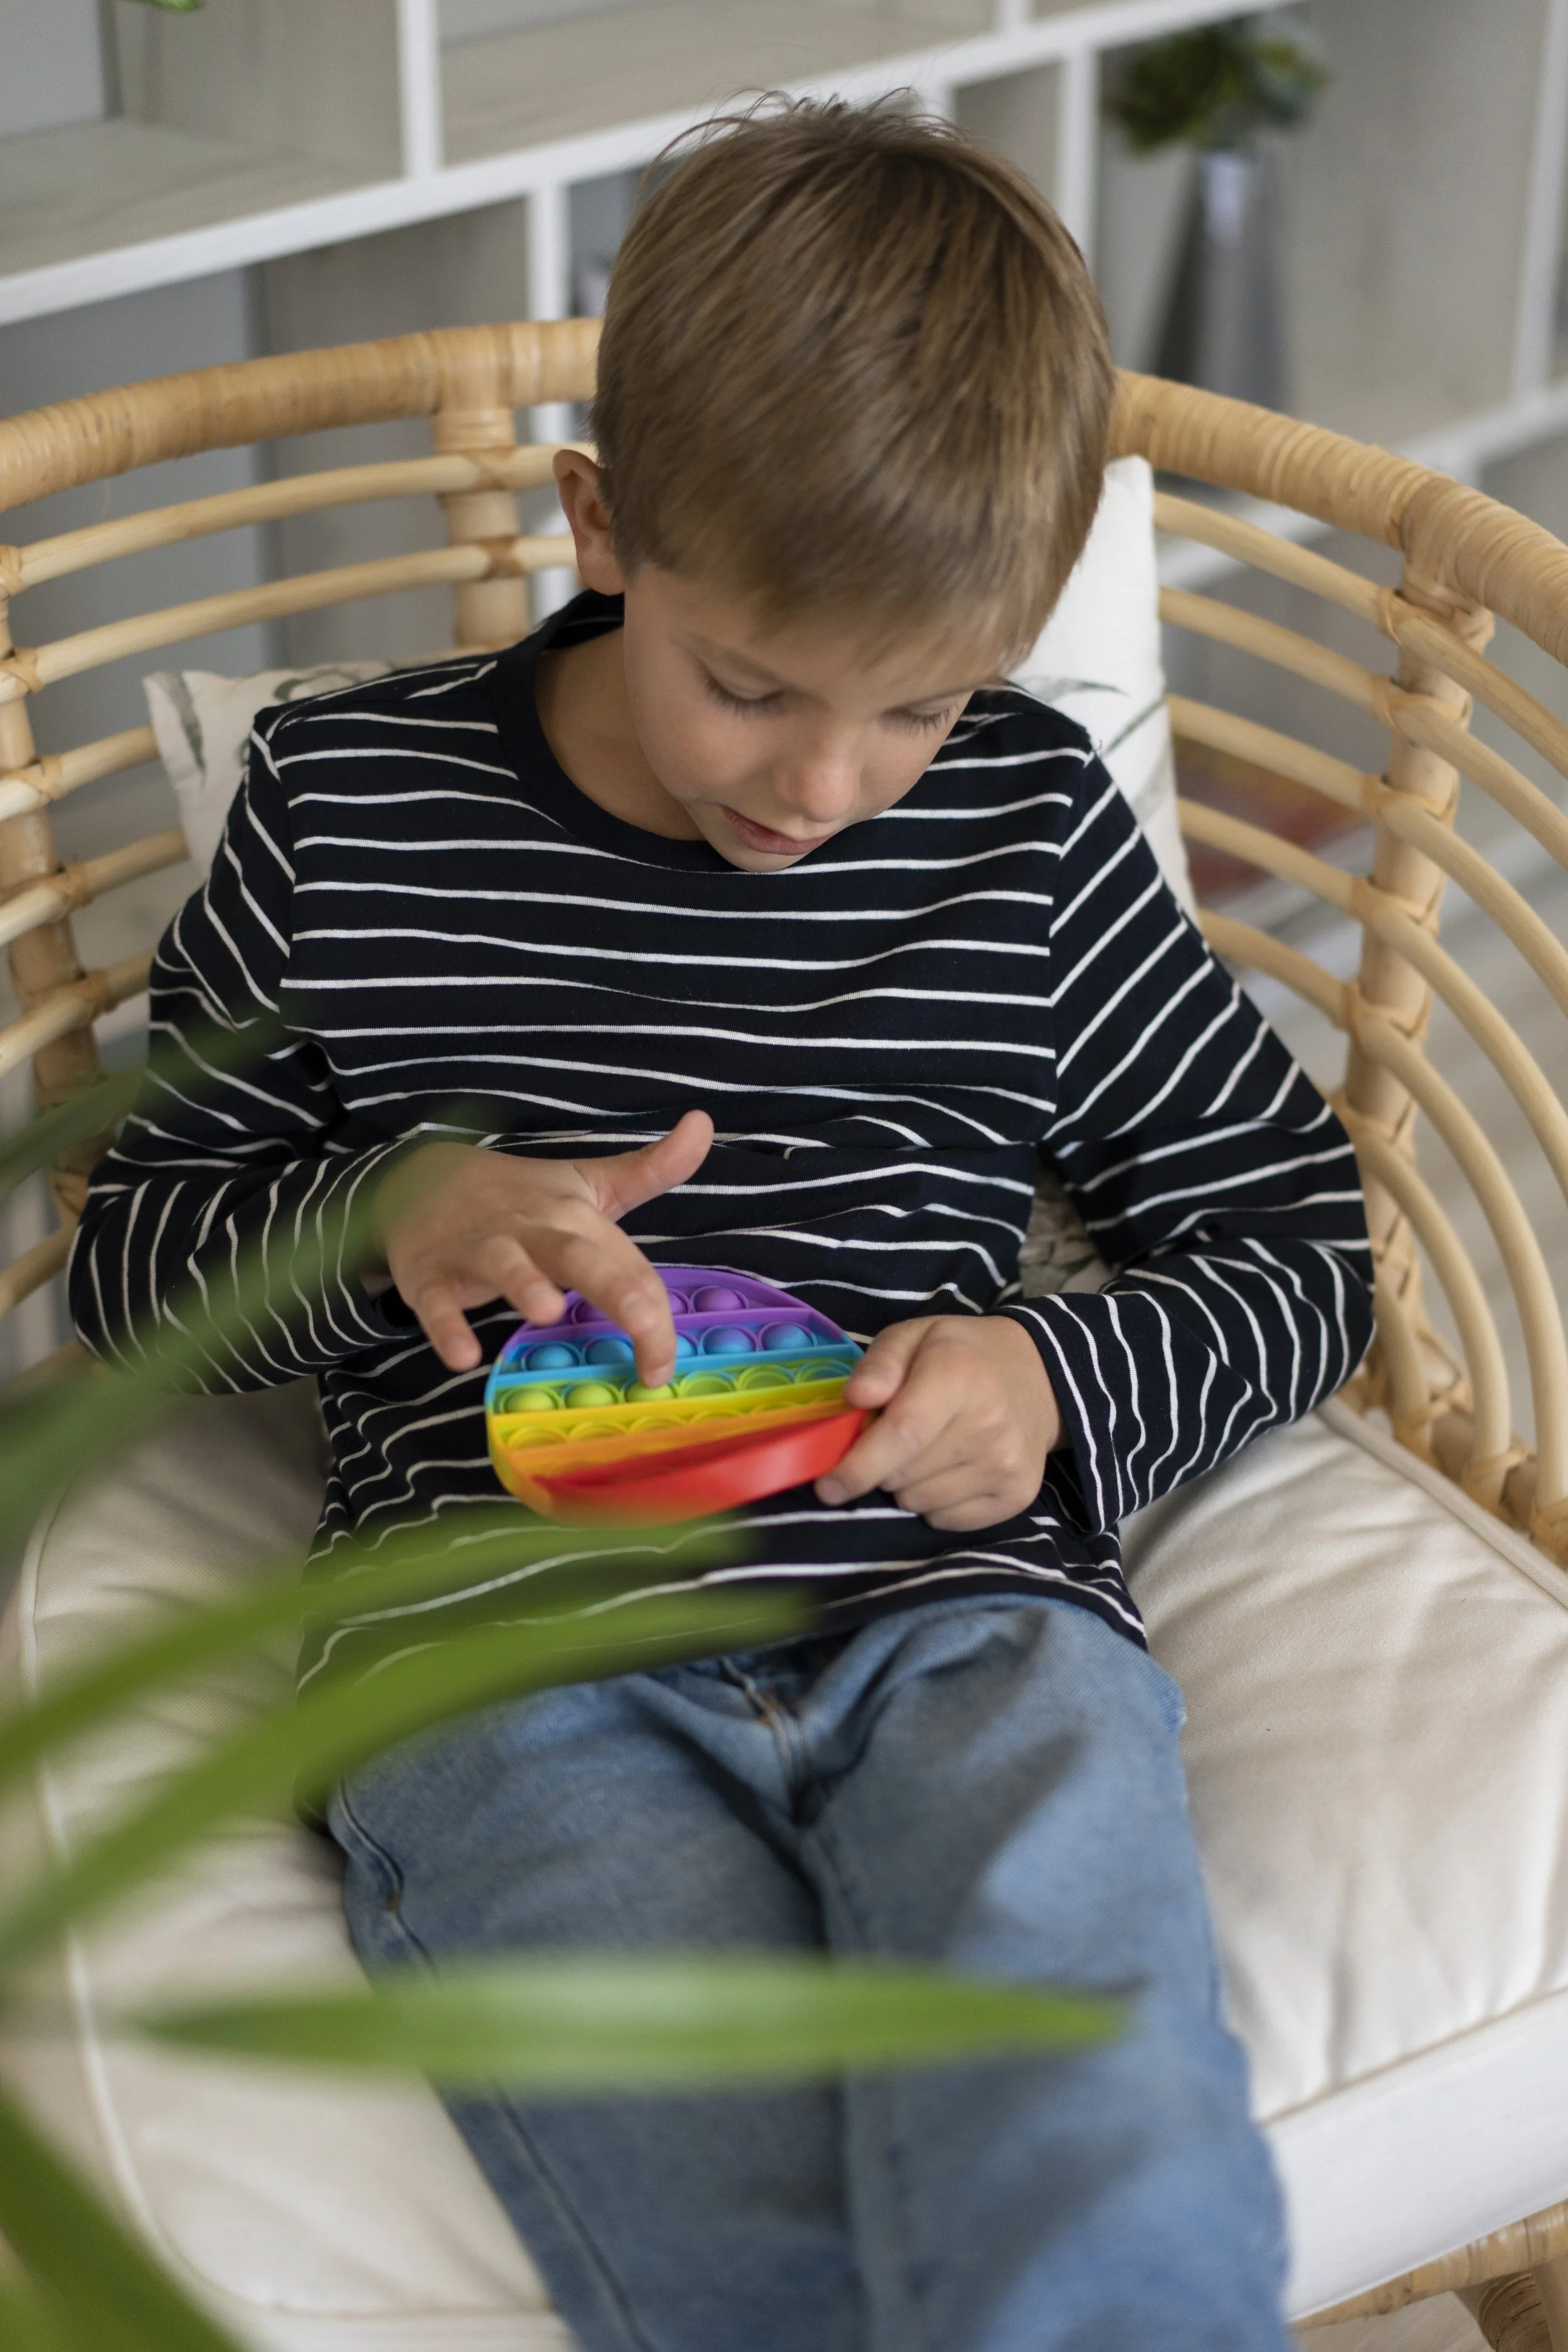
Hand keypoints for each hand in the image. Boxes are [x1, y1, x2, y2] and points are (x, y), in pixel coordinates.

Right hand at [372, 1111, 712, 1377]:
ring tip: (546, 1310)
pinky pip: (437, 1301)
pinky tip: (463, 1356)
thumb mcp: (589, 1183)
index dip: (654, 1315)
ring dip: (524, 1283)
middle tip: (645, 1330)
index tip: (665, 1368)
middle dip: (614, 1288)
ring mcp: (479, 1248)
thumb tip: (705, 1123)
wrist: (422, 1181)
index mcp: (576, 1215)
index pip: (627, 1265)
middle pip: (578, 1254)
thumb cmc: (522, 1198)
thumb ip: (650, 1168)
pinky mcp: (429, 1272)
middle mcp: (533, 1228)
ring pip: (505, 1263)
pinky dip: (447, 1326)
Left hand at [817, 1316, 1061, 1530]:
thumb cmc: (962, 1355)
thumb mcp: (914, 1337)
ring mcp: (1006, 1465)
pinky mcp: (1017, 1495)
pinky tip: (950, 1468)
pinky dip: (935, 1503)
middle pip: (902, 1476)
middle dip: (879, 1467)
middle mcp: (988, 1425)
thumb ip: (879, 1364)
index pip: (902, 1435)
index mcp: (958, 1377)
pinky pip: (946, 1520)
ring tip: (928, 1450)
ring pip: (919, 1503)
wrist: (1038, 1376)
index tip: (828, 1486)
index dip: (858, 1466)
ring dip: (907, 1484)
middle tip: (893, 1440)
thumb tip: (855, 1399)